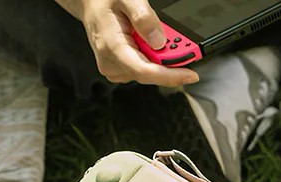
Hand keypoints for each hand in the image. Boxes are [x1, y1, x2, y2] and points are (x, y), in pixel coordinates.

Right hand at [79, 0, 198, 86]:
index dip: (170, 76)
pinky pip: (143, 68)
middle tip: (186, 45)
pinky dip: (152, 57)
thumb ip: (143, 17)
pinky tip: (148, 42)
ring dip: (160, 57)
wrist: (90, 4)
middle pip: (150, 72)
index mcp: (112, 47)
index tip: (191, 75)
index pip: (145, 71)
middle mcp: (112, 64)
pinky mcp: (120, 70)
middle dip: (170, 61)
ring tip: (159, 34)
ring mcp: (115, 69)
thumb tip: (160, 41)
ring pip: (148, 71)